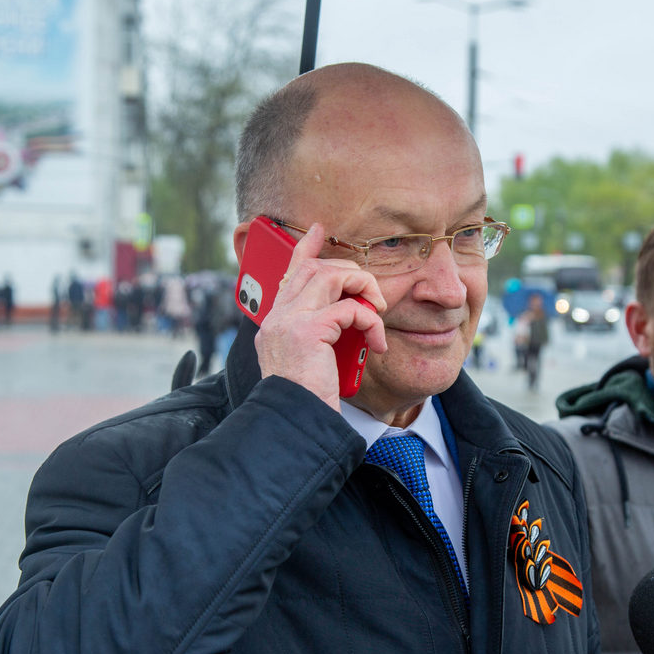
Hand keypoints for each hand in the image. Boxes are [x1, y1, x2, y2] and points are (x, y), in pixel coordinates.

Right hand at [254, 223, 386, 410]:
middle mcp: (277, 318)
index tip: (318, 230)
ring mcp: (289, 321)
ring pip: (332, 276)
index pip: (289, 273)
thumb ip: (319, 337)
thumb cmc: (309, 401)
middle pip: (314, 268)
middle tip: (373, 295)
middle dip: (350, 272)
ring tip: (378, 312)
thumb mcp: (311, 362)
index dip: (305, 248)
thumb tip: (346, 318)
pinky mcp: (307, 331)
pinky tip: (377, 341)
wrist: (297, 422)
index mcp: (275, 324)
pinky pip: (350, 308)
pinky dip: (370, 320)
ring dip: (363, 288)